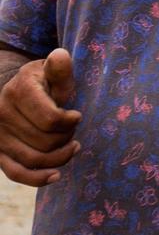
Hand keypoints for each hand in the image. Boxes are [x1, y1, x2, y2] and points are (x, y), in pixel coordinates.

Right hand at [0, 48, 79, 185]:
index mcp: (17, 92)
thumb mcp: (51, 71)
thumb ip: (59, 69)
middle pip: (45, 141)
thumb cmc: (42, 82)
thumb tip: (60, 56)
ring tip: (72, 146)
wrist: (14, 91)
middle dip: (67, 138)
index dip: (70, 121)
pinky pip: (16, 173)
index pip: (51, 120)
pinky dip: (38, 178)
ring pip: (35, 159)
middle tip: (72, 130)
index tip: (76, 115)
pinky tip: (56, 175)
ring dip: (60, 157)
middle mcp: (1, 115)